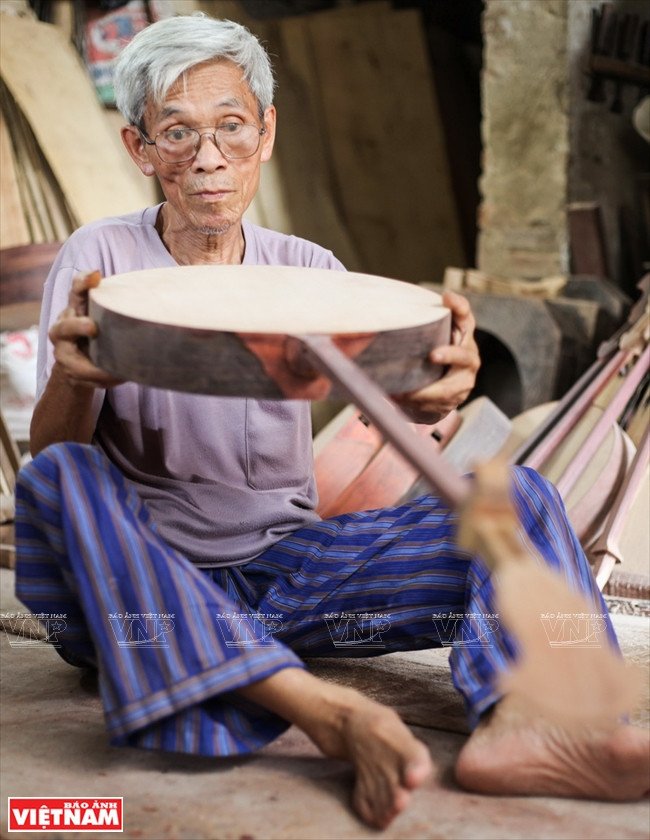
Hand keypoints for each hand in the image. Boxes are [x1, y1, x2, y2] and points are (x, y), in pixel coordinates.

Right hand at [49, 270, 123, 388]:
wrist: (77, 362)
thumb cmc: (99, 331)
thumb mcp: (106, 314)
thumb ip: (119, 304)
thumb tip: (156, 296)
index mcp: (76, 308)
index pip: (76, 290)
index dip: (83, 282)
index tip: (96, 276)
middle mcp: (64, 327)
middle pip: (66, 326)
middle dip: (78, 326)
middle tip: (93, 327)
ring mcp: (63, 351)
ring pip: (71, 358)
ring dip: (92, 365)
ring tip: (112, 370)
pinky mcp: (71, 371)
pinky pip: (87, 376)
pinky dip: (105, 378)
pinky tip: (121, 377)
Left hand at [393, 290, 479, 423]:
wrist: (445, 384)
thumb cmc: (431, 352)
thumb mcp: (426, 336)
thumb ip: (414, 325)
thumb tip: (371, 325)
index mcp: (462, 333)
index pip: (464, 315)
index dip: (458, 306)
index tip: (446, 297)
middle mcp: (468, 355)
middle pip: (463, 355)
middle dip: (449, 355)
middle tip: (433, 355)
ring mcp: (465, 378)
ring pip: (448, 388)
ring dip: (424, 391)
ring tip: (401, 392)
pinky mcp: (456, 397)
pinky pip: (437, 403)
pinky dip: (416, 402)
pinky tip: (400, 399)